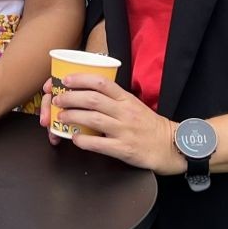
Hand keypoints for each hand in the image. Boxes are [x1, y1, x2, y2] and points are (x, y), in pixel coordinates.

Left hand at [48, 75, 186, 173]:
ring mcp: (124, 130)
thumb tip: (86, 92)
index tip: (66, 79)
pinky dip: (83, 141)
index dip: (81, 79)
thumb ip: (113, 99)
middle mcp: (125, 112)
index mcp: (126, 99)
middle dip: (70, 97)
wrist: (170, 146)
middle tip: (57, 99)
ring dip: (72, 116)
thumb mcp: (133, 105)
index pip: (102, 83)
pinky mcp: (124, 149)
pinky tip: (74, 139)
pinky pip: (99, 144)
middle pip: (93, 99)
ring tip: (61, 116)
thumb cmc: (148, 125)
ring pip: (93, 119)